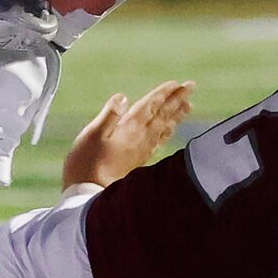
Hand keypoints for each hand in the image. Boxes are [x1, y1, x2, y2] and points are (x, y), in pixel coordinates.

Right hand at [61, 80, 192, 190]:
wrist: (89, 194)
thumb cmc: (86, 163)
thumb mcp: (92, 134)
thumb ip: (110, 115)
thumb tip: (123, 97)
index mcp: (129, 129)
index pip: (150, 106)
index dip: (163, 94)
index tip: (177, 84)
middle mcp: (140, 138)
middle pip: (162, 115)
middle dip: (176, 100)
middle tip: (190, 87)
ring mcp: (140, 150)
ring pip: (163, 128)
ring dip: (176, 115)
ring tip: (188, 105)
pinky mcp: (138, 161)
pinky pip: (159, 142)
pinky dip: (167, 133)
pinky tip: (170, 131)